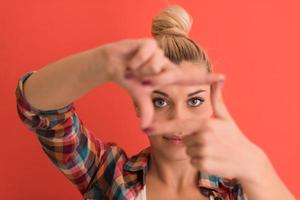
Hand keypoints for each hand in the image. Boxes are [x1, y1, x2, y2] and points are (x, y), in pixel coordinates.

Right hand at [99, 38, 223, 127]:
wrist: (113, 64)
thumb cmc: (129, 78)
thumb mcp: (139, 95)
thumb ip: (145, 109)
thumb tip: (144, 128)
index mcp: (167, 75)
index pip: (189, 78)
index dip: (206, 79)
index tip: (223, 78)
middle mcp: (166, 63)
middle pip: (168, 76)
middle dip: (152, 80)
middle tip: (138, 79)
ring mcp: (159, 52)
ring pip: (155, 66)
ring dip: (140, 70)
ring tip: (133, 68)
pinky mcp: (150, 42)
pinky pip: (146, 55)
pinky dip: (135, 61)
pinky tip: (130, 60)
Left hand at [146, 80, 268, 180]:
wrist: (248, 161)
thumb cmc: (235, 137)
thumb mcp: (225, 117)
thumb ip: (217, 98)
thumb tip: (219, 78)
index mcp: (205, 123)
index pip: (178, 125)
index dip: (161, 127)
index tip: (145, 128)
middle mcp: (202, 137)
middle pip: (184, 139)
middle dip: (193, 140)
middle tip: (211, 141)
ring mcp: (203, 152)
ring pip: (187, 151)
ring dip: (196, 151)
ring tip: (214, 150)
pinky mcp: (203, 165)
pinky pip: (192, 162)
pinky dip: (200, 162)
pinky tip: (214, 159)